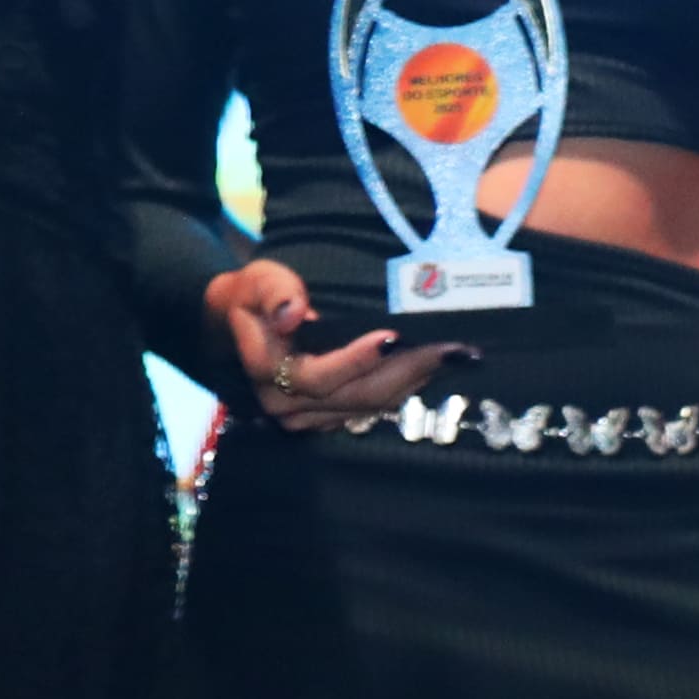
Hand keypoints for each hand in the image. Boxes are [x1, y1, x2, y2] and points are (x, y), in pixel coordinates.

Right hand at [207, 257, 469, 431]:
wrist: (241, 321)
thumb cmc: (253, 295)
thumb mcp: (257, 281)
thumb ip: (274, 293)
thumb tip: (293, 313)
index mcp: (269, 372)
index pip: (318, 376)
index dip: (356, 360)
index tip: (393, 336)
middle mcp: (288, 405)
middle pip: (358, 396)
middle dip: (409, 371)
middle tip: (453, 349)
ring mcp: (309, 417)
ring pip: (372, 406)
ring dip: (416, 381)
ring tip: (457, 356)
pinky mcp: (328, 417)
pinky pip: (374, 407)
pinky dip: (406, 387)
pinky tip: (435, 367)